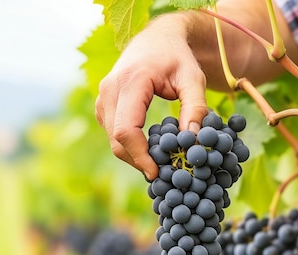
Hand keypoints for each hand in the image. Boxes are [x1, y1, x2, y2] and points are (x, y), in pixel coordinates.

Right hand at [95, 15, 209, 179]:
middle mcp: (109, 89)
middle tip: (163, 173)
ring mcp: (102, 98)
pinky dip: (129, 146)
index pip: (126, 130)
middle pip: (116, 140)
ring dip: (134, 155)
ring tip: (160, 162)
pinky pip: (112, 133)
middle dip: (138, 161)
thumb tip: (192, 140)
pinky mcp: (103, 105)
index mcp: (130, 81)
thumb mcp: (194, 78)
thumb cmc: (177, 57)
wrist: (157, 39)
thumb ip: (195, 108)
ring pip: (112, 139)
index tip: (158, 172)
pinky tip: (150, 149)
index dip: (140, 156)